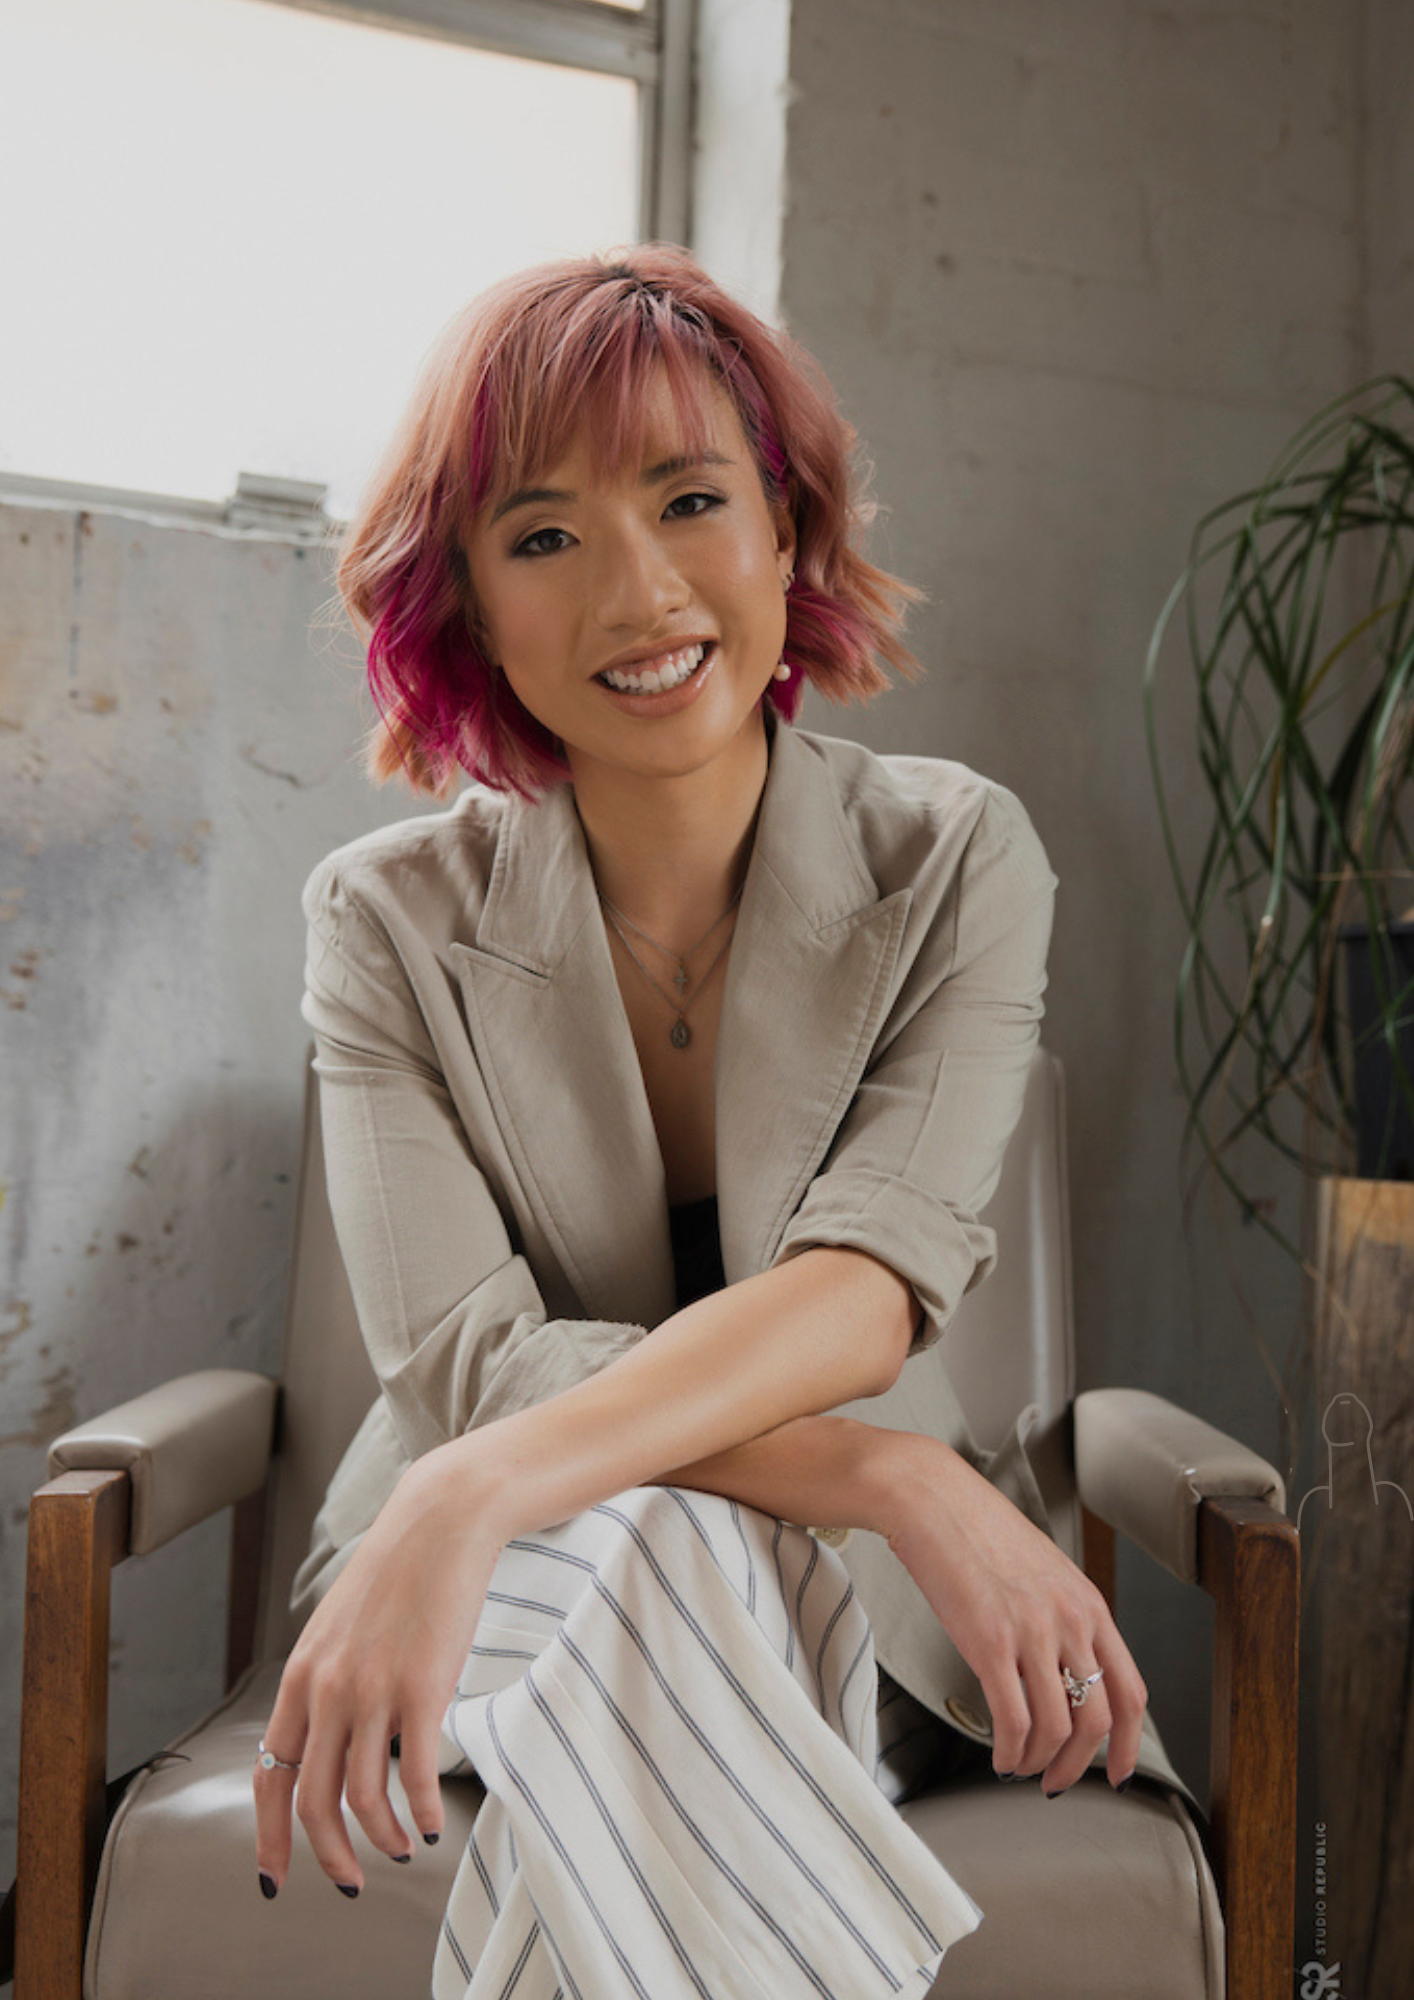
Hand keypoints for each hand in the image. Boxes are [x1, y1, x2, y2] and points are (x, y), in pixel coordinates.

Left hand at [253, 1450, 503, 1896]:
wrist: (441, 1522)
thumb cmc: (398, 1573)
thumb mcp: (339, 1628)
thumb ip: (327, 1683)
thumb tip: (331, 1742)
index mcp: (301, 1677)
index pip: (268, 1776)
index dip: (267, 1838)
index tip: (276, 1877)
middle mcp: (327, 1690)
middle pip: (310, 1801)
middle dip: (328, 1856)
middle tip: (350, 1882)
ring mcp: (372, 1690)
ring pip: (361, 1797)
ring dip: (380, 1838)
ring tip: (402, 1849)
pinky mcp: (421, 1688)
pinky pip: (414, 1777)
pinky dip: (420, 1815)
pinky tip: (432, 1825)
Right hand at [882, 1435, 1146, 1793]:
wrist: (930, 1497)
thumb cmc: (975, 1528)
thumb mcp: (1041, 1571)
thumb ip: (1061, 1618)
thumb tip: (1062, 1675)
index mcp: (1088, 1604)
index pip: (1130, 1691)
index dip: (1128, 1744)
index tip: (1115, 1770)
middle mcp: (1069, 1620)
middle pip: (1097, 1720)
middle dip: (1077, 1765)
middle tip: (1055, 1781)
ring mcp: (1032, 1632)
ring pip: (1056, 1728)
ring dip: (1038, 1763)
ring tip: (1018, 1766)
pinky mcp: (989, 1642)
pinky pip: (1012, 1720)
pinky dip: (1009, 1751)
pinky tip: (998, 1755)